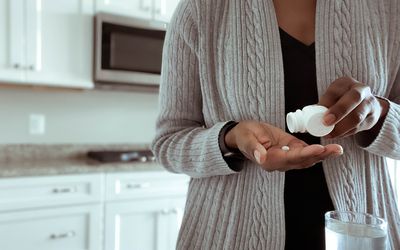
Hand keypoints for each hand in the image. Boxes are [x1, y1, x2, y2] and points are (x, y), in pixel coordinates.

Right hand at [224, 121, 342, 170]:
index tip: (318, 148)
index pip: (290, 158)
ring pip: (307, 159)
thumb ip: (253, 148)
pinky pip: (305, 153)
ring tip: (337, 149)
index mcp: (268, 161)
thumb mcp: (245, 139)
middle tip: (336, 150)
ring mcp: (286, 159)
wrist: (243, 135)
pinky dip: (318, 151)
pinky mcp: (290, 151)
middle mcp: (280, 163)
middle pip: (302, 161)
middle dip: (320, 155)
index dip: (305, 154)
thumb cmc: (244, 135)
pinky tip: (330, 148)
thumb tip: (262, 158)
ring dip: (323, 155)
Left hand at [318, 77, 388, 138]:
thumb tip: (308, 116)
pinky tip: (337, 135)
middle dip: (339, 111)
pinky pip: (359, 127)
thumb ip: (322, 106)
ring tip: (328, 134)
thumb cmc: (340, 101)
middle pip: (353, 98)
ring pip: (357, 116)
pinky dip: (346, 133)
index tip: (320, 115)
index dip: (327, 103)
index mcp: (345, 83)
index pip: (335, 90)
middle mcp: (361, 90)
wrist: (365, 105)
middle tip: (326, 123)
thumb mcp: (331, 99)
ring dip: (341, 127)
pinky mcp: (373, 117)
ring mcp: (370, 103)